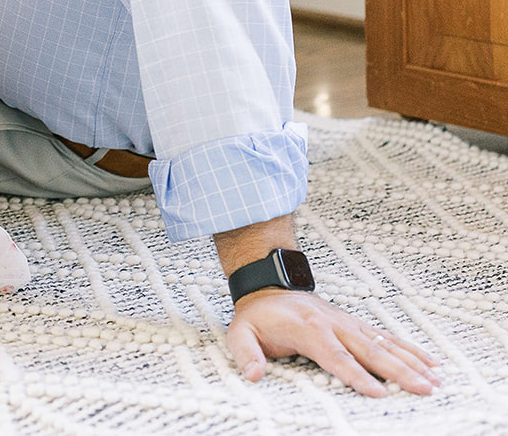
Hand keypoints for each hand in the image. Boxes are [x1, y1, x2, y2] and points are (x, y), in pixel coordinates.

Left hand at [227, 288, 439, 396]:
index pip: (337, 356)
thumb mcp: (240, 333)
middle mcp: (334, 324)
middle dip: (399, 371)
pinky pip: (387, 337)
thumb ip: (246, 354)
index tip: (378, 392)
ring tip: (436, 379)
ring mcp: (348, 323)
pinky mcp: (356, 324)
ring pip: (385, 343)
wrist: (268, 285)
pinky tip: (431, 362)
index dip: (357, 375)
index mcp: (308, 328)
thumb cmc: (258, 315)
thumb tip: (254, 375)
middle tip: (423, 389)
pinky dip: (410, 349)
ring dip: (412, 362)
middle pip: (371, 351)